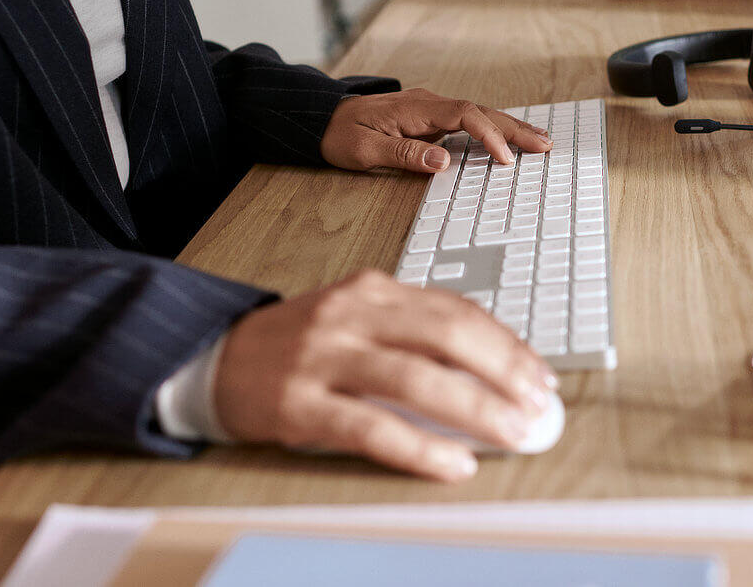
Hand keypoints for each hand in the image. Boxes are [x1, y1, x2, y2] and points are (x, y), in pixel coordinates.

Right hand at [213, 270, 559, 481]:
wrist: (214, 358)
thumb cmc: (299, 344)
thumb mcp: (355, 318)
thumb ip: (412, 335)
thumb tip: (490, 374)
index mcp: (372, 290)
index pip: (455, 310)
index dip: (506, 344)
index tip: (539, 375)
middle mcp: (351, 315)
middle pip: (445, 336)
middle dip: (503, 371)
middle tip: (536, 404)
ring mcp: (323, 358)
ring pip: (416, 380)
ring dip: (475, 409)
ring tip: (511, 433)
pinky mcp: (300, 405)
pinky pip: (372, 428)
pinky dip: (420, 448)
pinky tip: (453, 463)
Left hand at [321, 89, 552, 172]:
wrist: (321, 117)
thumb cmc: (340, 134)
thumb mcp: (365, 150)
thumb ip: (404, 154)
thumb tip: (443, 161)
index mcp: (416, 108)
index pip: (465, 115)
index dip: (489, 135)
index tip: (505, 159)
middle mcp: (429, 103)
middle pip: (481, 111)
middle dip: (515, 128)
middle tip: (545, 145)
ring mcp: (431, 109)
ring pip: (479, 114)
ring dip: (510, 128)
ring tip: (540, 141)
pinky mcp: (430, 118)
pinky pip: (469, 121)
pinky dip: (493, 129)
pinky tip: (509, 138)